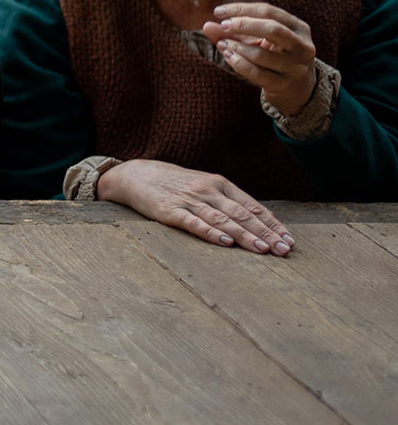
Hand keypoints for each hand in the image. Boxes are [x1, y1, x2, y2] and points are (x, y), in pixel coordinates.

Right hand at [95, 158, 293, 254]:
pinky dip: (210, 232)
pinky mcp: (169, 210)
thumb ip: (226, 201)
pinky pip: (194, 222)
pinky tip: (225, 241)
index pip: (252, 206)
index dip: (273, 224)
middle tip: (283, 250)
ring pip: (223, 219)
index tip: (289, 240)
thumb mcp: (202, 186)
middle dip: (266, 233)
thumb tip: (256, 223)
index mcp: (219, 184)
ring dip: (245, 235)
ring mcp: (189, 200)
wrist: (134, 175)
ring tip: (263, 249)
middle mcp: (208, 190)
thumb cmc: (173, 184)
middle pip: (242, 214)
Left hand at [202, 3, 317, 116]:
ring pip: (262, 54)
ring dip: (237, 47)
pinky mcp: (284, 84)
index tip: (218, 12)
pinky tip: (227, 55)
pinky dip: (239, 63)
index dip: (242, 9)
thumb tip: (206, 26)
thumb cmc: (273, 56)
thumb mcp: (259, 40)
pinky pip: (257, 73)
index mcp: (299, 28)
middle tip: (223, 25)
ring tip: (222, 43)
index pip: (269, 12)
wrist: (296, 89)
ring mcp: (295, 67)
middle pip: (273, 29)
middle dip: (243, 25)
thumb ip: (234, 32)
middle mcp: (302, 46)